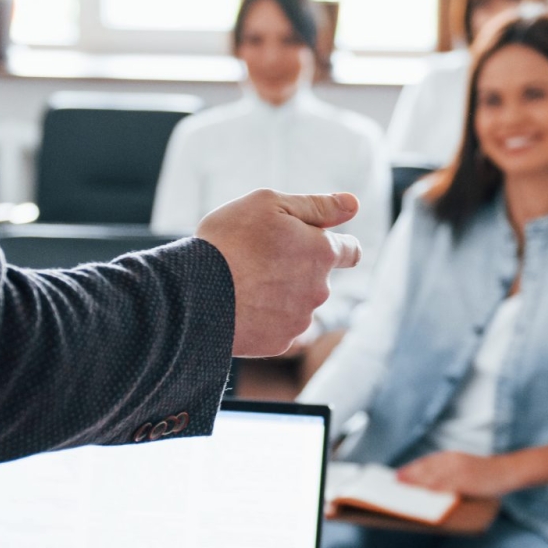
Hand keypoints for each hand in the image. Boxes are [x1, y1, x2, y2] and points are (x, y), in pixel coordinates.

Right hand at [197, 190, 361, 356]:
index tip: (317, 243)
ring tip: (244, 283)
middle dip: (297, 268)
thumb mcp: (270, 204)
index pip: (350, 251)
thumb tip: (353, 204)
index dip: (336, 245)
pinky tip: (240, 307)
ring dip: (280, 294)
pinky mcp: (279, 343)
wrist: (195, 294)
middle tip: (258, 259)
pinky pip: (277, 327)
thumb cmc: (229, 241)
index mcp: (322, 252)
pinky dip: (264, 318)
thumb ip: (317, 205)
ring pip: (297, 304)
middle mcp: (319, 290)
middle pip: (317, 277)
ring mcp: (300, 320)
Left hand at [397, 451, 512, 496]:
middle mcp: (452, 460)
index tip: (397, 477)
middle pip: (425, 469)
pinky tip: (424, 497)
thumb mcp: (464, 469)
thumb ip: (448, 475)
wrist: (508, 470)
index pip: (426, 463)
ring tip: (402, 494)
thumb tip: (429, 488)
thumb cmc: (485, 475)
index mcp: (451, 457)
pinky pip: (445, 487)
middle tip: (394, 486)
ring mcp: (459, 469)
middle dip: (409, 477)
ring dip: (416, 485)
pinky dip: (433, 491)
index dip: (410, 470)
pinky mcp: (465, 480)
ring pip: (432, 478)